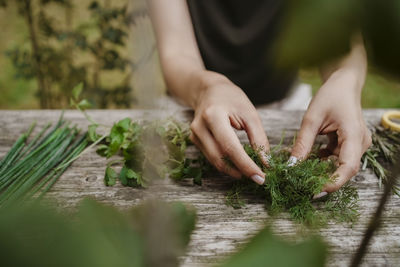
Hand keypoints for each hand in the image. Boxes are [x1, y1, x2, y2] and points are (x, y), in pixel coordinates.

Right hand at [189, 71, 268, 184]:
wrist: (209, 90)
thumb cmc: (231, 98)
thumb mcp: (250, 113)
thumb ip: (259, 138)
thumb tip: (266, 162)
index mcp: (213, 116)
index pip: (230, 147)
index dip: (246, 165)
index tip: (261, 177)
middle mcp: (199, 127)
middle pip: (220, 158)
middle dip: (241, 171)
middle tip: (259, 178)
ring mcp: (194, 135)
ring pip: (215, 162)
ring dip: (234, 170)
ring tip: (251, 171)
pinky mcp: (195, 141)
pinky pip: (212, 158)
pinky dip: (227, 164)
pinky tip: (239, 164)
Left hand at [291, 71, 371, 193]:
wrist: (343, 83)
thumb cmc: (330, 95)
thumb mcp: (312, 118)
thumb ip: (303, 143)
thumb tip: (292, 166)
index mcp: (354, 135)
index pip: (348, 167)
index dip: (333, 182)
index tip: (315, 190)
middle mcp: (360, 142)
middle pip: (345, 170)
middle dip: (325, 179)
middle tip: (304, 184)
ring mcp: (357, 143)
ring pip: (341, 165)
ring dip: (323, 169)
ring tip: (304, 170)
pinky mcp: (351, 143)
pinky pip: (339, 158)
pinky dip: (325, 160)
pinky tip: (313, 155)